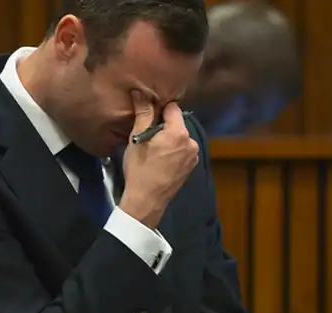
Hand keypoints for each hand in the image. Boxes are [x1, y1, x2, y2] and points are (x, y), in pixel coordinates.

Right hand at [119, 91, 199, 227]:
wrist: (147, 200)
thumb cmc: (140, 169)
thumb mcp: (137, 139)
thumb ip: (143, 114)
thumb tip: (141, 92)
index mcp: (179, 133)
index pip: (172, 108)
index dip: (159, 110)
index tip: (147, 117)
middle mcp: (191, 142)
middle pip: (177, 123)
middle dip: (163, 125)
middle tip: (147, 136)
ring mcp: (193, 155)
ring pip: (180, 137)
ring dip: (168, 138)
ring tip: (153, 150)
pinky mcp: (191, 166)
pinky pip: (182, 149)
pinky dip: (173, 150)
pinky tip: (161, 160)